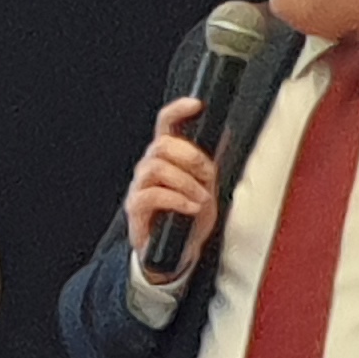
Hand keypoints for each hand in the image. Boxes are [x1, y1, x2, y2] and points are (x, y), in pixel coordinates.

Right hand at [123, 94, 221, 280]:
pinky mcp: (135, 208)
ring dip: (185, 182)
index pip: (166, 123)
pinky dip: (177, 200)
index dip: (178, 110)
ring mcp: (139, 186)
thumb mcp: (206, 186)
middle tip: (208, 175)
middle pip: (162, 144)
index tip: (196, 104)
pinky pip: (152, 195)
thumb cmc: (188, 218)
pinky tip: (190, 208)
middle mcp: (149, 167)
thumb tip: (223, 135)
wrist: (175, 253)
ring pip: (156, 167)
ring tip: (201, 198)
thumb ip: (210, 162)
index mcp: (166, 156)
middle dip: (191, 157)